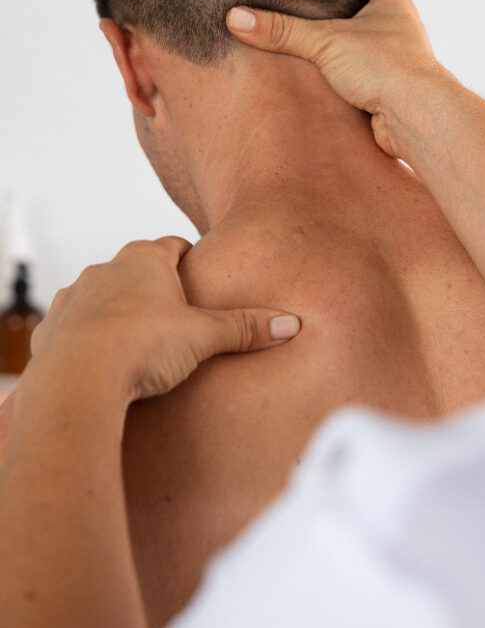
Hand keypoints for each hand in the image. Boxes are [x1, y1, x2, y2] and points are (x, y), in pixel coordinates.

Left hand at [29, 237, 300, 402]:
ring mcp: (74, 298)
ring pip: (105, 297)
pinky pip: (77, 327)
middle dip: (158, 290)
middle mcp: (105, 270)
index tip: (202, 279)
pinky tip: (107, 362)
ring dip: (122, 313)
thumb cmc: (140, 348)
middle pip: (139, 270)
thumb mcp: (205, 337)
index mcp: (144, 259)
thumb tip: (290, 324)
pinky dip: (92, 338)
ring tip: (143, 343)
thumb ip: (247, 328)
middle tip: (180, 318)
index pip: (175, 245)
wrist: (75, 382)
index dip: (192, 261)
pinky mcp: (51, 330)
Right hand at [226, 0, 446, 158]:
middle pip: (376, 5)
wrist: (415, 118)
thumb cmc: (387, 67)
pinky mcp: (389, 91)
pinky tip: (324, 77)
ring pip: (369, 43)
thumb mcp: (326, 42)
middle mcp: (401, 29)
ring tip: (314, 34)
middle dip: (351, 0)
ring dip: (347, 41)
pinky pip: (364, 77)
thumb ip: (282, 30)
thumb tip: (237, 18)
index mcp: (394, 2)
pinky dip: (347, 75)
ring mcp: (397, 61)